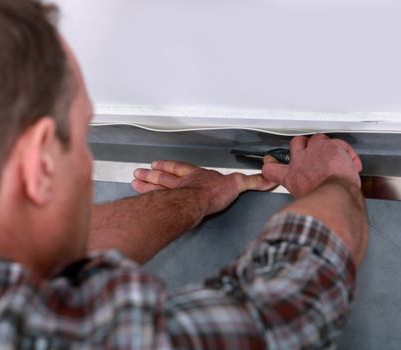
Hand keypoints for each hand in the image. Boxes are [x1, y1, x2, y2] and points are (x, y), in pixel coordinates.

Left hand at [132, 161, 275, 215]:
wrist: (200, 202)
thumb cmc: (214, 193)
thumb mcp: (237, 184)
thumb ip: (252, 181)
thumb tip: (268, 178)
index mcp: (195, 176)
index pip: (179, 168)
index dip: (168, 166)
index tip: (157, 163)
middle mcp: (181, 184)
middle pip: (162, 178)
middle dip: (150, 176)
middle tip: (137, 173)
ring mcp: (172, 194)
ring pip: (155, 187)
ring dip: (145, 185)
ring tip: (133, 182)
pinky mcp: (168, 204)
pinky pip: (155, 199)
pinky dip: (146, 197)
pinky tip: (137, 198)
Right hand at [262, 134, 362, 197]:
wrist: (333, 197)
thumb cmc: (322, 202)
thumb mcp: (305, 200)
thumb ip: (305, 193)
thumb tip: (312, 200)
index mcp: (292, 177)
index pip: (271, 169)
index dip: (271, 165)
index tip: (271, 164)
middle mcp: (300, 162)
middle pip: (296, 143)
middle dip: (303, 144)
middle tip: (312, 152)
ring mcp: (314, 151)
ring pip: (317, 138)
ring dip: (326, 145)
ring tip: (335, 156)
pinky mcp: (330, 147)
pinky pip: (340, 144)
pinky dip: (347, 153)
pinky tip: (351, 163)